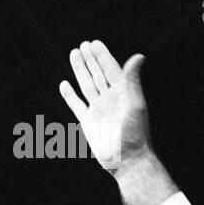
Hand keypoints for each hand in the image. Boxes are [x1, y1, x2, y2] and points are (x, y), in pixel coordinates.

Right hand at [59, 40, 151, 174]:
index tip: (95, 43)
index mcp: (123, 94)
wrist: (127, 162)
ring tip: (74, 54)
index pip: (111, 70)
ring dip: (80, 70)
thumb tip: (139, 56)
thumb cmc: (135, 134)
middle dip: (91, 60)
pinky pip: (76, 105)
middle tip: (83, 45)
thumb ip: (132, 80)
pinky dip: (70, 95)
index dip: (103, 56)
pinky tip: (64, 84)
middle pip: (98, 74)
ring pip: (87, 85)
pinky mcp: (88, 122)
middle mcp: (110, 100)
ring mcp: (98, 110)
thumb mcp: (135, 104)